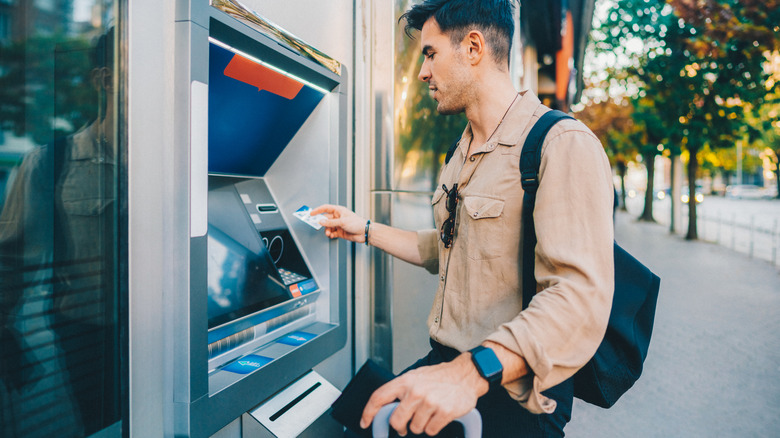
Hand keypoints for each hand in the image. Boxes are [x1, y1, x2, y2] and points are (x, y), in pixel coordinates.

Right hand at [310, 204, 367, 242]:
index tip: (311, 213)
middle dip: (322, 223)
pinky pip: (332, 232)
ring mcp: (338, 224)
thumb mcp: (342, 222)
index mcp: (339, 211)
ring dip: (327, 230)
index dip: (318, 210)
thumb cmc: (357, 223)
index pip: (326, 208)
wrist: (364, 232)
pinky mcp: (340, 232)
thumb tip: (321, 222)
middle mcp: (338, 217)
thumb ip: (330, 223)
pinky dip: (330, 234)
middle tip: (317, 226)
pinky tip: (332, 235)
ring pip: (328, 227)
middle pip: (326, 219)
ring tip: (328, 233)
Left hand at [360, 354, 488, 435]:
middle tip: (405, 424)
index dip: (369, 412)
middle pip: (396, 421)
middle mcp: (415, 391)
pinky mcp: (444, 412)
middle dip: (400, 426)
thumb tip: (385, 408)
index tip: (365, 422)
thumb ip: (401, 390)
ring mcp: (430, 402)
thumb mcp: (416, 377)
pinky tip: (439, 415)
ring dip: (421, 425)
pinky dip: (433, 427)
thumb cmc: (440, 377)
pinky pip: (430, 431)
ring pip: (415, 428)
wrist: (466, 374)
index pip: (379, 397)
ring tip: (429, 412)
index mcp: (405, 381)